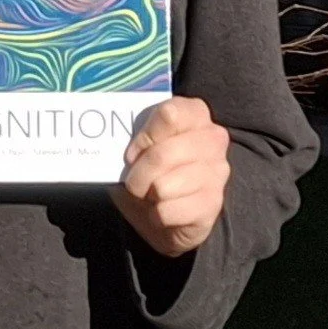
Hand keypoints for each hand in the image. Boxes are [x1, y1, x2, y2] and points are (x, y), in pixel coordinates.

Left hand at [111, 95, 229, 258]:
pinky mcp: (213, 204)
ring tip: (153, 194)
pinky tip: (164, 209)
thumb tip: (109, 137)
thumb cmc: (149, 172)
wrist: (167, 213)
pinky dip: (157, 215)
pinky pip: (167, 211)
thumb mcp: (137, 148)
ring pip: (163, 186)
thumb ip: (129, 137)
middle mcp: (213, 139)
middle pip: (162, 154)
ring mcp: (218, 172)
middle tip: (135, 181)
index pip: (169, 114)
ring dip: (148, 195)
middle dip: (139, 173)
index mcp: (195, 114)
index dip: (144, 136)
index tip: (133, 152)